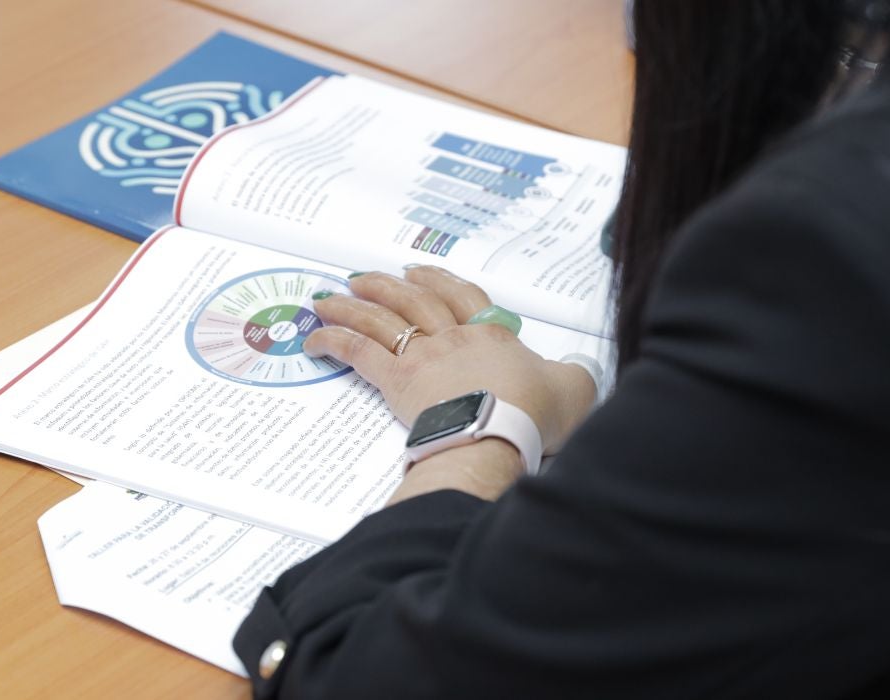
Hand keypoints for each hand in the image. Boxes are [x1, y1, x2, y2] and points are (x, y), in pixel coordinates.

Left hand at [302, 266, 596, 461]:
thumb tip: (577, 372)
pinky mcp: (398, 381)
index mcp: (492, 335)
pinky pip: (359, 352)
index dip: (439, 280)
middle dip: (387, 284)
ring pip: (381, 318)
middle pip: (414, 299)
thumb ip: (574, 375)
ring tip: (327, 297)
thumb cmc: (532, 415)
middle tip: (365, 277)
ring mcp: (424, 357)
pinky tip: (313, 337)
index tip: (420, 271)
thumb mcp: (574, 389)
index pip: (463, 296)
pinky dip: (334, 340)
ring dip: (352, 304)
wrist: (500, 434)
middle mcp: (453, 338)